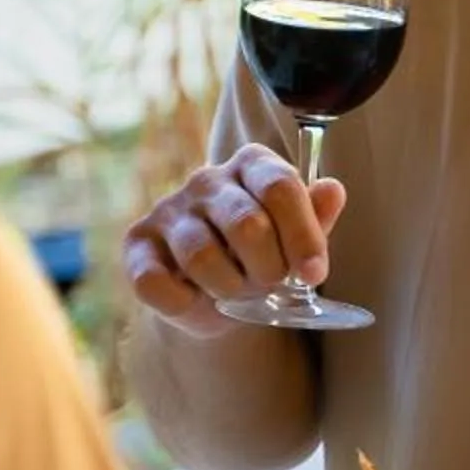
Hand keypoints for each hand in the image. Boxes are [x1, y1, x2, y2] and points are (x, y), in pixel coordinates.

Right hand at [122, 146, 347, 337]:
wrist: (213, 298)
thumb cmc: (260, 258)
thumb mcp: (294, 241)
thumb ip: (315, 218)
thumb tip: (333, 190)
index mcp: (251, 166)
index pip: (280, 186)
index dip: (303, 235)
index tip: (314, 274)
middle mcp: (207, 181)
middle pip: (246, 223)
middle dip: (268, 268)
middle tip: (270, 283)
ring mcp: (168, 211)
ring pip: (202, 256)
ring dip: (228, 289)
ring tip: (236, 293)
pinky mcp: (137, 245)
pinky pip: (156, 282)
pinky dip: (184, 304)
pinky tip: (197, 299)